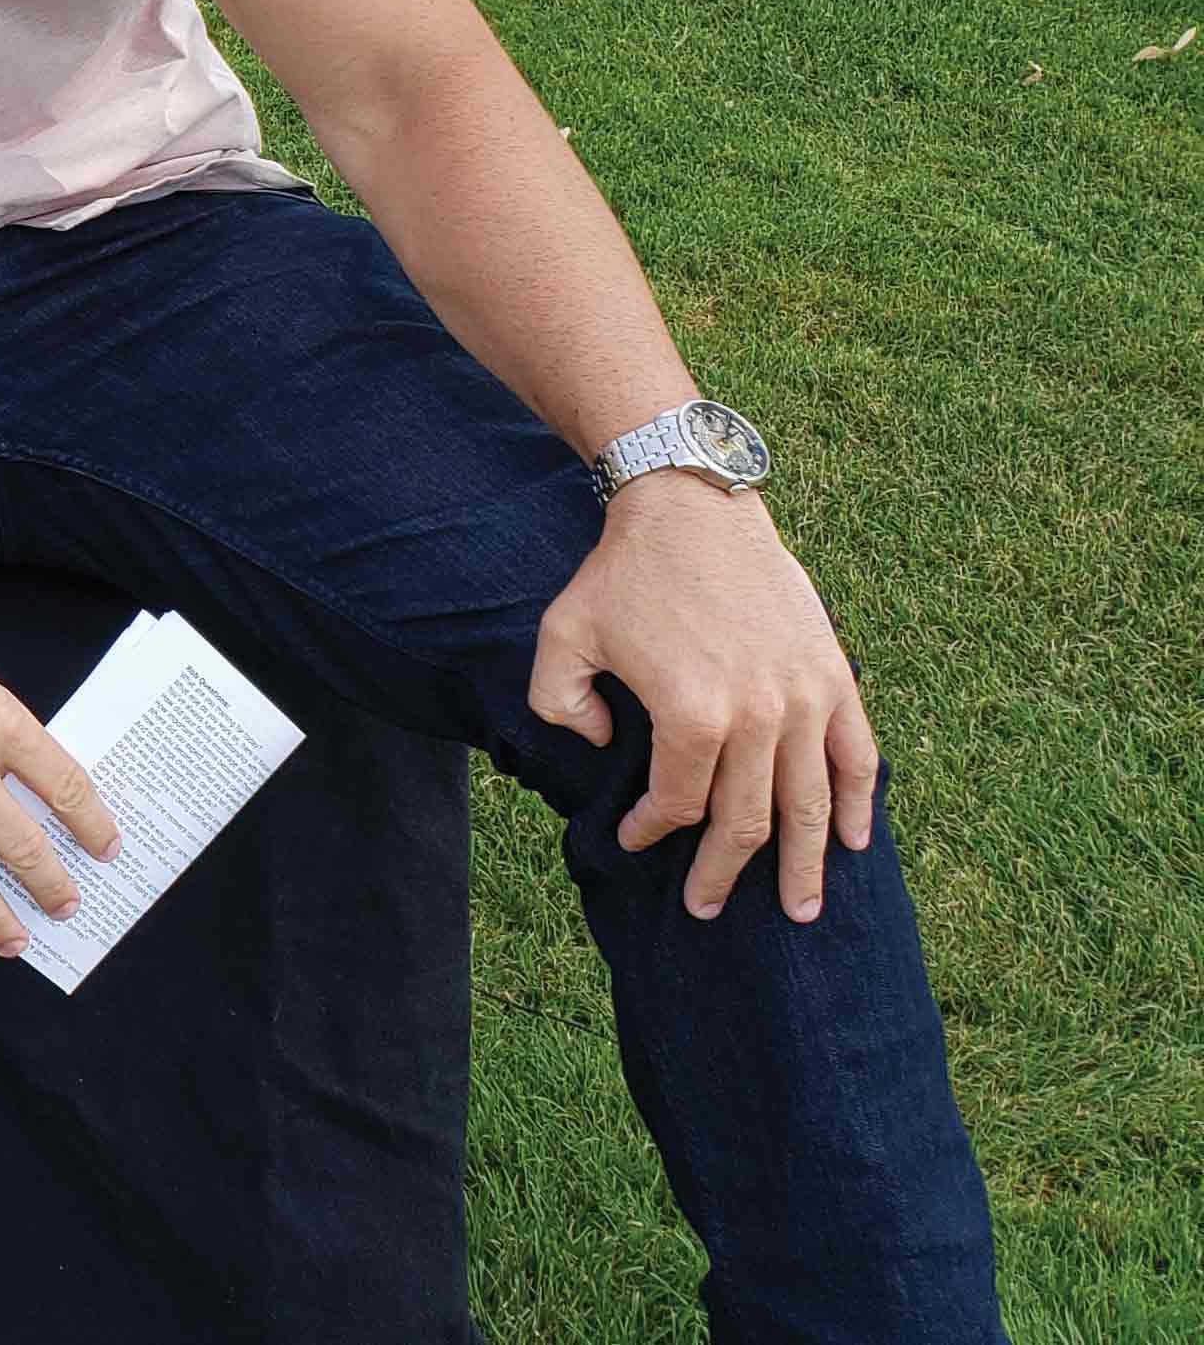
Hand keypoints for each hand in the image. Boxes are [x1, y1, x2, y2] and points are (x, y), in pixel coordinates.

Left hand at [531, 472, 876, 923]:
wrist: (691, 508)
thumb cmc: (621, 575)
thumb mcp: (561, 639)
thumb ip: (561, 706)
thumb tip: (607, 747)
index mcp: (690, 714)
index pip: (680, 803)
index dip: (655, 829)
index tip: (636, 838)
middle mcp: (758, 715)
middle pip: (748, 821)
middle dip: (726, 873)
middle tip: (710, 909)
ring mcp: (805, 697)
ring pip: (810, 803)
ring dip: (807, 863)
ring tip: (803, 910)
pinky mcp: (833, 675)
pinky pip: (857, 755)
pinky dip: (857, 803)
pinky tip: (855, 842)